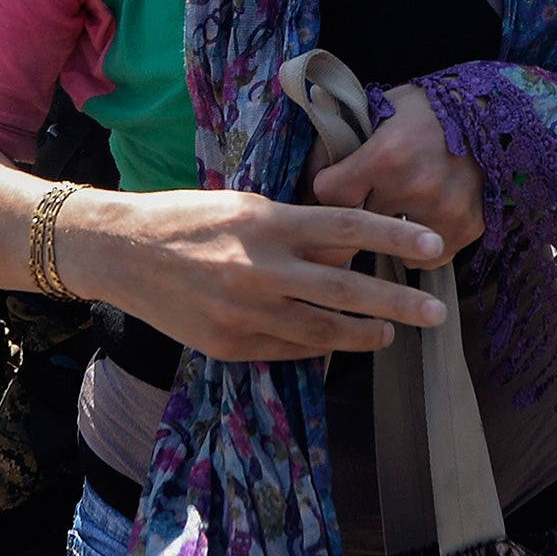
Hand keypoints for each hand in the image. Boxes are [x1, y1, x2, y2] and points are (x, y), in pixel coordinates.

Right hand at [75, 185, 448, 361]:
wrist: (120, 251)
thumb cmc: (190, 218)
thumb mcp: (248, 206)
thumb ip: (298, 229)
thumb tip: (347, 252)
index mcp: (268, 224)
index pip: (348, 229)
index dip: (396, 237)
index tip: (435, 246)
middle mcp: (260, 270)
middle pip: (346, 291)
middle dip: (398, 303)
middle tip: (436, 313)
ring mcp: (243, 313)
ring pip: (322, 332)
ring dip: (363, 334)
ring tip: (390, 332)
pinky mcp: (226, 344)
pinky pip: (287, 349)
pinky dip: (317, 347)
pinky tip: (337, 343)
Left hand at [310, 85, 482, 268]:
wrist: (496, 112)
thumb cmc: (431, 108)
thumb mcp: (382, 108)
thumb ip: (344, 142)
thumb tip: (310, 177)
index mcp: (387, 155)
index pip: (328, 194)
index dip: (323, 188)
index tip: (330, 184)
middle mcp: (415, 188)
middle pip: (357, 223)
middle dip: (355, 212)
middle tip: (359, 200)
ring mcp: (444, 212)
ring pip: (391, 245)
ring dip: (389, 231)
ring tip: (399, 208)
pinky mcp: (467, 228)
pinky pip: (427, 255)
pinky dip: (422, 244)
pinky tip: (424, 220)